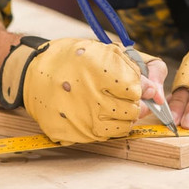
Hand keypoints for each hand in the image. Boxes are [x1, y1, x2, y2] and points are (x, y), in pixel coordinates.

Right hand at [0, 37, 164, 144]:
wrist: (33, 74)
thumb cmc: (70, 58)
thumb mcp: (100, 52)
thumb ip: (130, 69)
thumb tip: (154, 90)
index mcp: (99, 71)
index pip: (137, 89)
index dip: (140, 87)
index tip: (137, 85)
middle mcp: (90, 97)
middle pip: (132, 110)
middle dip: (134, 103)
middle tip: (124, 95)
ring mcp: (81, 118)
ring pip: (122, 127)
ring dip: (124, 117)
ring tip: (114, 105)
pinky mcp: (74, 134)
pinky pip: (104, 136)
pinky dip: (108, 127)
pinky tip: (100, 114)